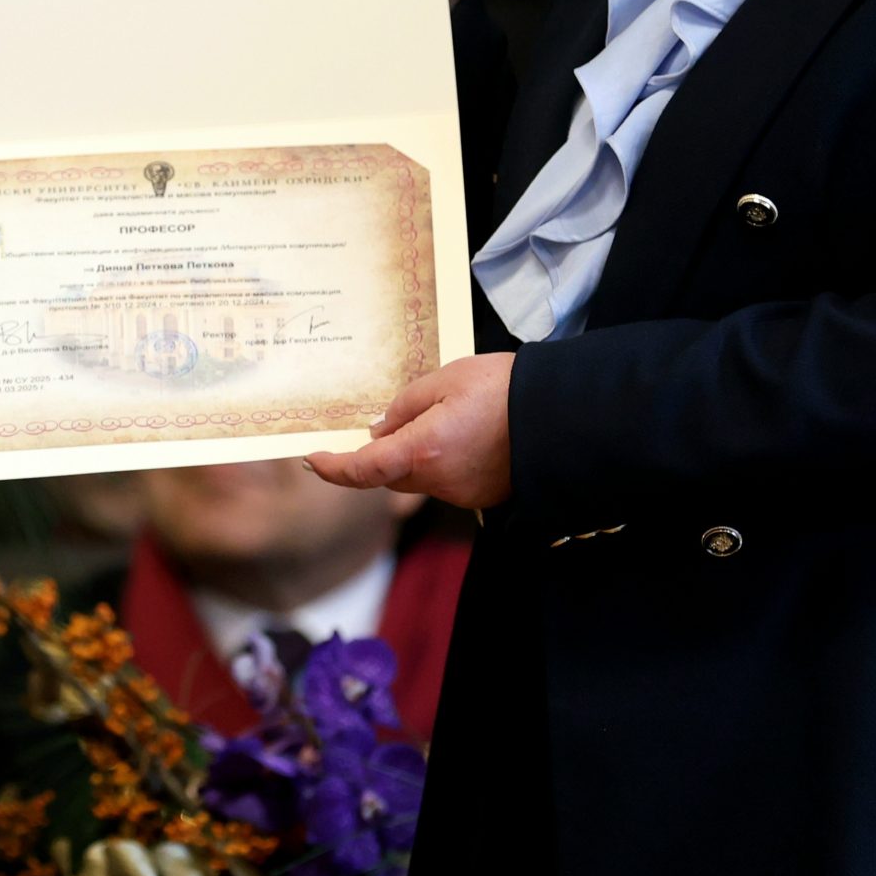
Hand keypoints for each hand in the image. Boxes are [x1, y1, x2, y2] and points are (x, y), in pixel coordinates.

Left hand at [306, 352, 513, 508]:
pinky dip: (443, 460)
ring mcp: (462, 493)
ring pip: (420, 476)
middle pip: (390, 474)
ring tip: (443, 414)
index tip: (312, 459)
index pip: (363, 469)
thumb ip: (405, 406)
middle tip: (385, 421)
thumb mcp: (445, 379)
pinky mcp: (483, 495)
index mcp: (423, 450)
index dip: (333, 468)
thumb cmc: (504, 388)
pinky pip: (447, 479)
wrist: (562, 414)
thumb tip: (380, 429)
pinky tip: (464, 432)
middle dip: (380, 453)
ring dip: (416, 454)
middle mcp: (439, 480)